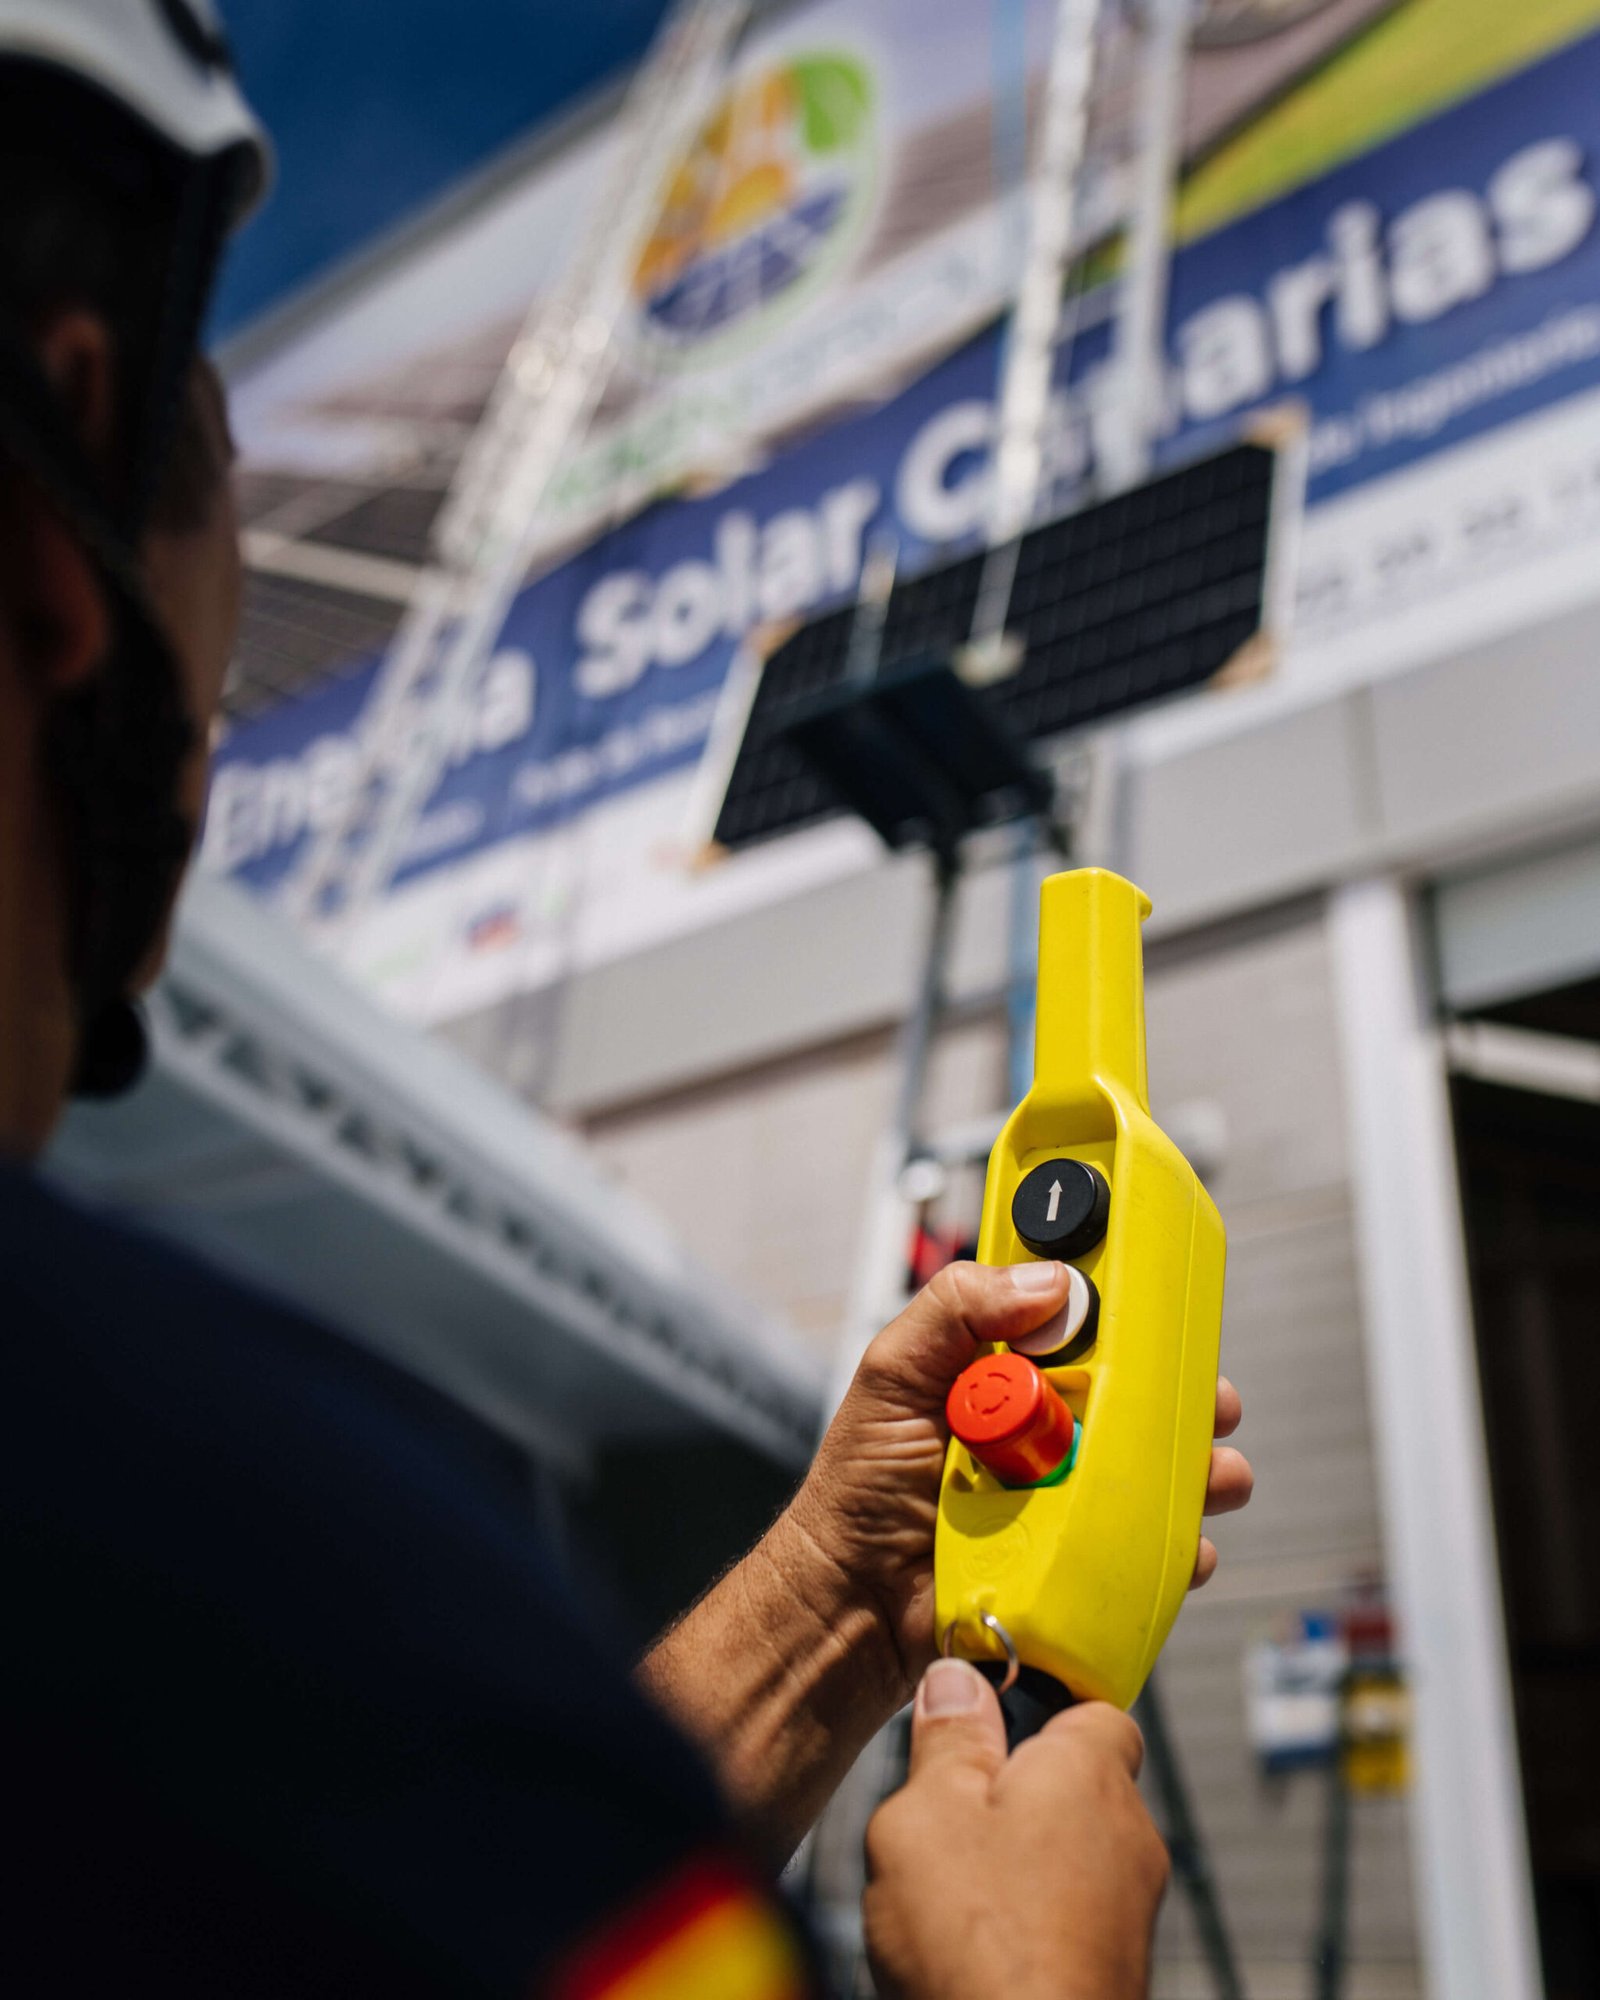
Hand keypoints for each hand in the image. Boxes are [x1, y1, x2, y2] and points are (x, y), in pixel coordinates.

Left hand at [786, 1261, 1252, 1699]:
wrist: (854, 1602)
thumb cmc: (861, 1486)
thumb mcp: (894, 1374)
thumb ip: (955, 1310)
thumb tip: (1047, 1282)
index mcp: (1008, 1371)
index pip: (1081, 1325)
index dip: (1130, 1315)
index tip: (1166, 1308)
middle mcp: (1047, 1426)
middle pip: (1139, 1397)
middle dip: (1186, 1394)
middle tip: (1213, 1400)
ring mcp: (1067, 1493)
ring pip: (1156, 1470)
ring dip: (1197, 1470)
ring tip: (1215, 1475)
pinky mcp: (1079, 1556)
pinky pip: (1146, 1545)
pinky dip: (1175, 1545)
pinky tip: (1182, 1546)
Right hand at [864, 1659, 1167, 1999]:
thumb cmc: (979, 1943)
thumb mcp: (925, 1813)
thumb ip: (945, 1741)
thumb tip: (957, 1681)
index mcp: (1090, 1772)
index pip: (1093, 1710)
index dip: (1037, 1712)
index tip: (981, 1726)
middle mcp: (1130, 1835)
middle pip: (1075, 1787)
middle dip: (1014, 1797)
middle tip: (944, 1822)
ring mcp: (1132, 1912)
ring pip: (1070, 1858)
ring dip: (1018, 1868)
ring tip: (950, 1901)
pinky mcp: (1118, 1973)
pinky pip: (1071, 1922)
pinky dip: (1029, 1928)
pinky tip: (975, 1955)